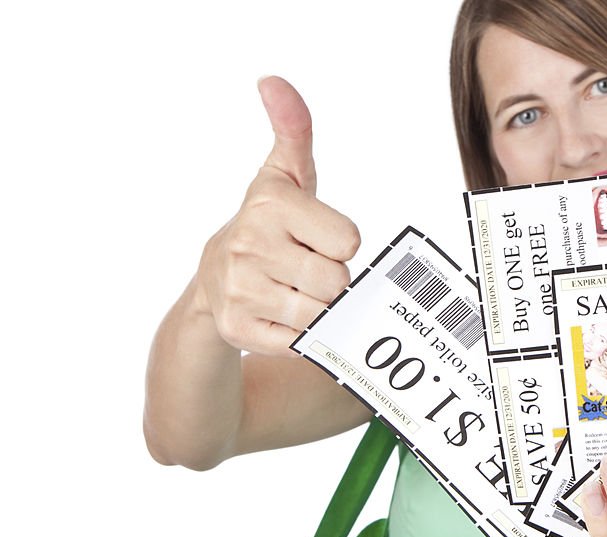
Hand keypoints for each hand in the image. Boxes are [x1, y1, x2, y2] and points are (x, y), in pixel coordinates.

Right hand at [193, 76, 359, 356]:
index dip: (340, 243)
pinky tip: (279, 315)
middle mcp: (249, 245)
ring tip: (291, 290)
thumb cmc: (269, 224)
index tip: (315, 237)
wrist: (213, 280)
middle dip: (331, 279)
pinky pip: (301, 342)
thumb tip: (273, 80)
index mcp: (270, 205)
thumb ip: (293, 129)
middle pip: (338, 282)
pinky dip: (299, 334)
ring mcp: (240, 290)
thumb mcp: (284, 176)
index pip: (349, 241)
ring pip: (322, 314)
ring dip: (317, 308)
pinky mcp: (239, 329)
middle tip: (304, 268)